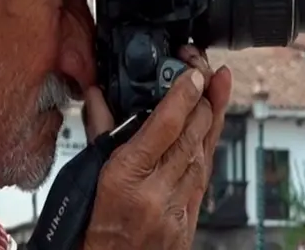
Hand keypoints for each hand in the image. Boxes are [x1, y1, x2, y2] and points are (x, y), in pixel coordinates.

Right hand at [81, 45, 232, 248]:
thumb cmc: (90, 231)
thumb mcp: (86, 179)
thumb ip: (98, 134)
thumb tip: (97, 97)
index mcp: (125, 178)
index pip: (164, 126)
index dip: (184, 95)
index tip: (194, 73)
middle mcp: (156, 192)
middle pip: (190, 136)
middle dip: (204, 100)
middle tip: (208, 72)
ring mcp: (176, 208)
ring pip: (202, 154)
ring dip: (212, 120)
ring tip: (218, 91)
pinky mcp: (188, 220)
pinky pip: (203, 177)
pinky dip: (207, 149)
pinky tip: (209, 131)